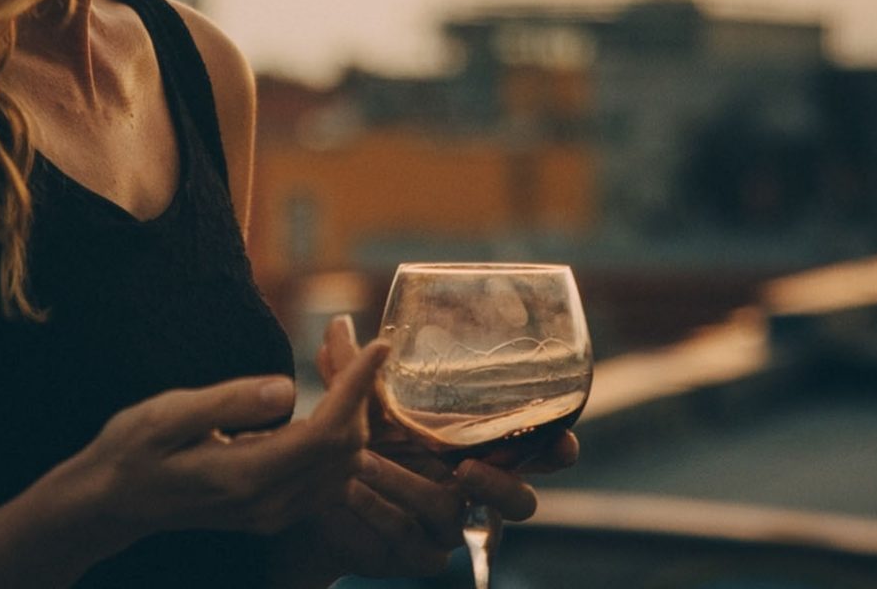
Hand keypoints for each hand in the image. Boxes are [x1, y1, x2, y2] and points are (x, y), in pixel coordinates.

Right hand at [66, 337, 389, 539]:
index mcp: (246, 477)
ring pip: (346, 461)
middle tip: (340, 332)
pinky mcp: (276, 509)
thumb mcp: (167, 415)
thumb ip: (228, 403)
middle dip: (357, 385)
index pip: (327, 431)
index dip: (358, 385)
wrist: (110, 503)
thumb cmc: (131, 450)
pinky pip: (330, 471)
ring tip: (333, 352)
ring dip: (353, 405)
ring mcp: (276, 512)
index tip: (378, 344)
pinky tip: (323, 389)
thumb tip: (287, 388)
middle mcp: (270, 503)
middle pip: (346, 445)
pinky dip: (340, 427)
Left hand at [273, 316, 577, 583]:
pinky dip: (383, 510)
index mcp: (479, 446)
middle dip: (506, 484)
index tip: (562, 438)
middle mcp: (475, 488)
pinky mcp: (424, 552)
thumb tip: (339, 324)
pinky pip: (416, 539)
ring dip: (423, 486)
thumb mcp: (356, 402)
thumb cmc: (355, 439)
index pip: (537, 449)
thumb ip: (352, 367)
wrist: (315, 495)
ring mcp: (454, 524)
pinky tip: (352, 488)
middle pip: (522, 501)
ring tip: (387, 463)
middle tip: (469, 466)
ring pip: (457, 515)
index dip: (557, 446)